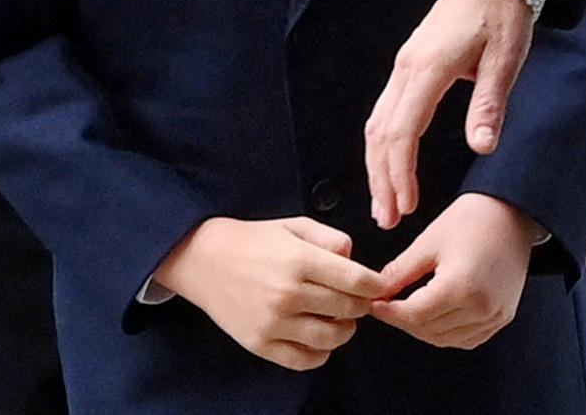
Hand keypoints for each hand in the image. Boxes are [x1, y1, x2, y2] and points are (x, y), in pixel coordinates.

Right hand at [153, 216, 384, 370]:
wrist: (206, 260)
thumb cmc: (254, 240)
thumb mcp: (294, 225)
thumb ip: (330, 238)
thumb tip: (355, 259)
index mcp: (300, 260)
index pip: (356, 280)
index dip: (375, 285)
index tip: (379, 286)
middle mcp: (289, 294)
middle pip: (348, 309)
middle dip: (361, 305)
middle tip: (359, 300)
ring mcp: (274, 323)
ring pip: (331, 339)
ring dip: (345, 330)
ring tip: (341, 319)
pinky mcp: (261, 344)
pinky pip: (305, 360)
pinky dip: (321, 353)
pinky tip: (320, 338)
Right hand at [365, 0, 533, 227]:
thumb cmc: (500, 15)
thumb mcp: (504, 60)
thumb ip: (490, 104)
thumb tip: (481, 147)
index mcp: (428, 69)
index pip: (402, 130)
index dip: (399, 173)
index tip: (404, 207)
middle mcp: (406, 68)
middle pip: (380, 131)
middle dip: (381, 178)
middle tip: (386, 219)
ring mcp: (404, 66)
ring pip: (377, 122)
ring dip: (377, 164)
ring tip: (383, 203)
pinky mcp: (409, 65)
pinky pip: (385, 110)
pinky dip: (383, 143)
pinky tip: (389, 165)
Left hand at [369, 193, 537, 348]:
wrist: (511, 212)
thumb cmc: (472, 219)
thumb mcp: (429, 241)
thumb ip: (401, 271)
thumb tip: (378, 290)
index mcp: (461, 286)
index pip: (415, 314)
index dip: (390, 312)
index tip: (373, 305)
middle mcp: (481, 307)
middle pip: (429, 330)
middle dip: (404, 320)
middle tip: (387, 304)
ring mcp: (495, 316)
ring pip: (446, 339)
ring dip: (424, 328)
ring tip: (407, 308)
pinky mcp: (503, 317)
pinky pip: (467, 338)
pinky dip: (446, 332)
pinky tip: (435, 315)